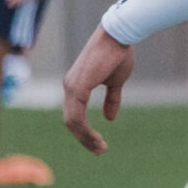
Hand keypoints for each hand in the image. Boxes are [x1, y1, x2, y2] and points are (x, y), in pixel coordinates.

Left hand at [60, 26, 135, 155]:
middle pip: (70, 122)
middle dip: (84, 139)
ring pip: (72, 121)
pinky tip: (95, 137)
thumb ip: (112, 99)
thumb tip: (109, 117)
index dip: (85, 132)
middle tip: (99, 151)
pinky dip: (85, 129)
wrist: (118, 36)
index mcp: (76, 86)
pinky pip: (76, 115)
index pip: (74, 115)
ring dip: (85, 138)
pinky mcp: (77, 87)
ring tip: (100, 148)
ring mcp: (71, 87)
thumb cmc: (118, 54)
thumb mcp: (116, 81)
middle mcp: (69, 87)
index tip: (99, 143)